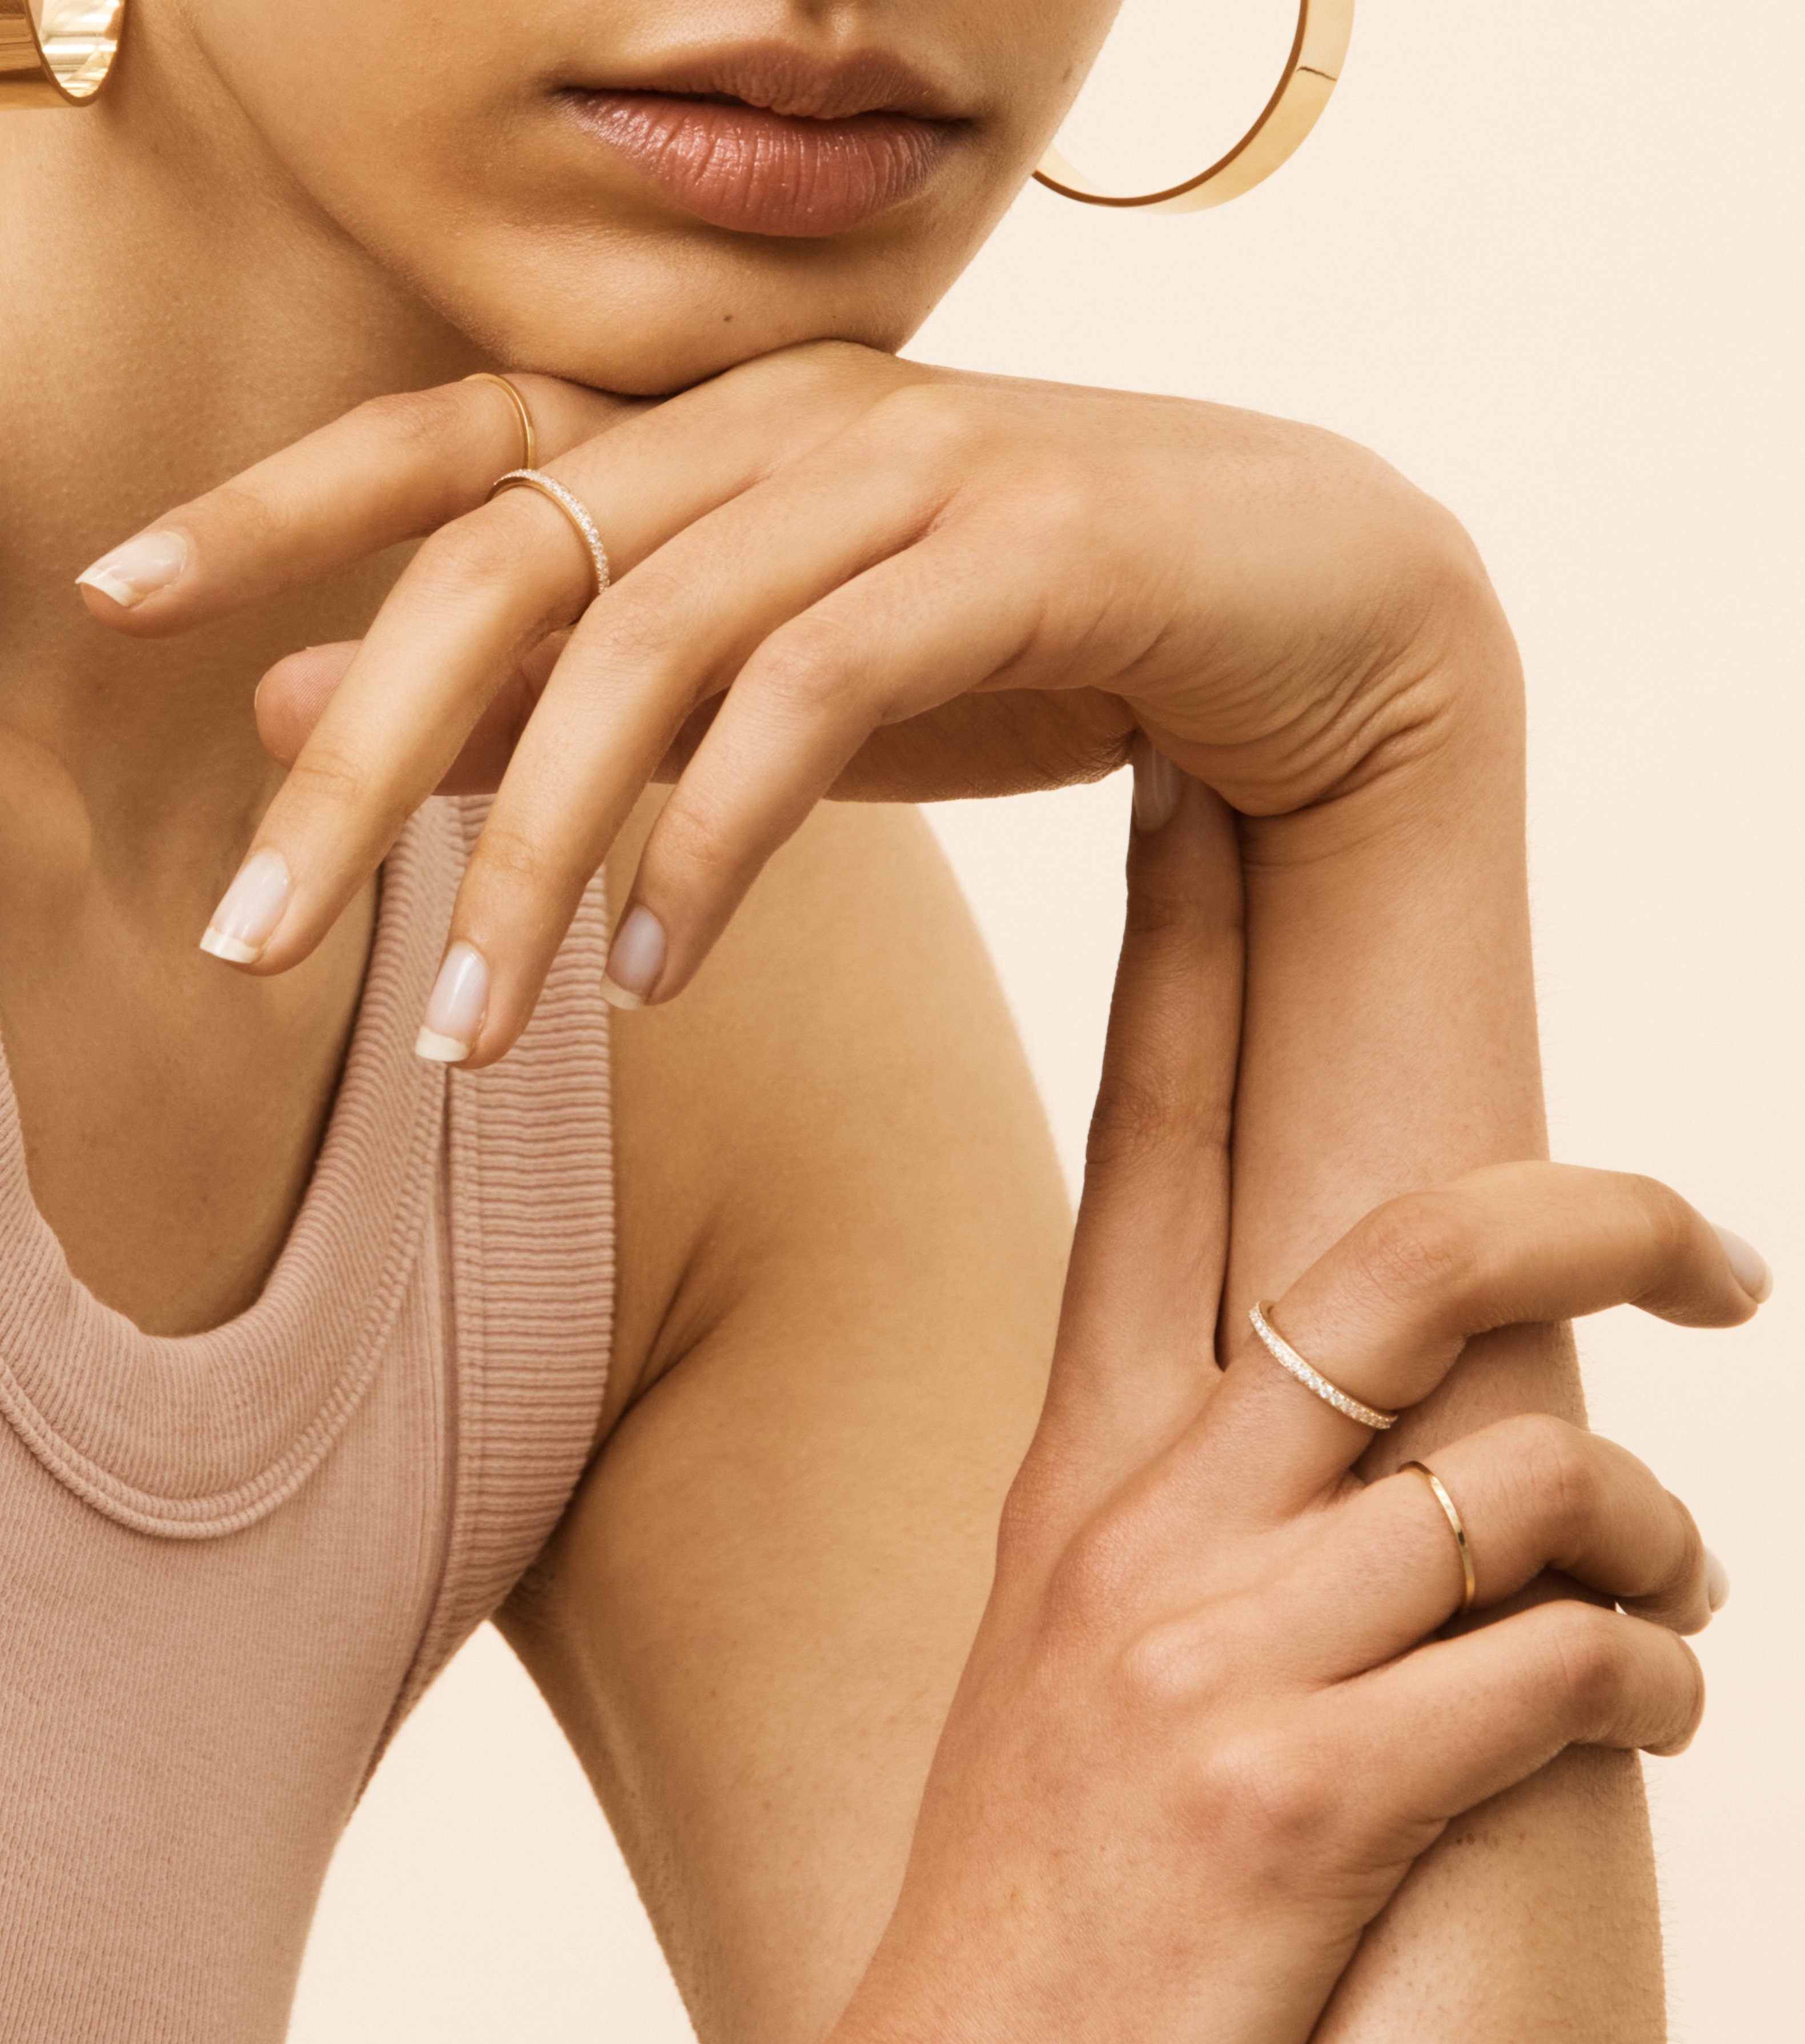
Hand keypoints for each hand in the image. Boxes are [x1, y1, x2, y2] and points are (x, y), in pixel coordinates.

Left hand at [77, 342, 1502, 1061]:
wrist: (1324, 612)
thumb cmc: (1034, 647)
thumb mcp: (763, 684)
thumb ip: (562, 695)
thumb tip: (316, 707)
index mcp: (715, 426)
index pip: (449, 447)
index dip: (271, 509)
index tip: (113, 601)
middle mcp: (788, 418)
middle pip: (508, 562)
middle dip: (364, 760)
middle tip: (250, 934)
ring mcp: (911, 465)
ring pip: (652, 645)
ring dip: (539, 857)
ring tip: (469, 1033)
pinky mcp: (1029, 542)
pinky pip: (820, 691)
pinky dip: (720, 839)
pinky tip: (664, 974)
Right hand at [789, 779, 1760, 2043]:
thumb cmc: (1018, 1936)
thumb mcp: (1055, 1679)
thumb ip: (1181, 1536)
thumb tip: (1367, 1457)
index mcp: (1072, 1481)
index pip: (1150, 1144)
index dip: (1195, 944)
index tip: (1224, 795)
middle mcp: (1139, 1530)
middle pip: (1401, 1248)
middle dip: (1594, 1208)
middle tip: (1712, 1255)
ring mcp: (1217, 1662)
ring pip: (1530, 1477)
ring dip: (1654, 1538)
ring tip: (1673, 1602)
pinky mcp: (1305, 1807)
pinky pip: (1562, 1671)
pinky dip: (1647, 1683)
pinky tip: (1643, 1721)